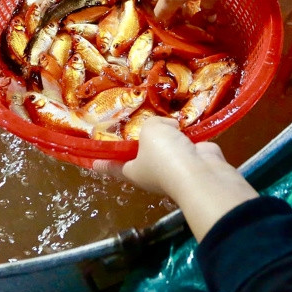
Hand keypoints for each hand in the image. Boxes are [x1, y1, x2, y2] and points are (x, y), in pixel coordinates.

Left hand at [93, 116, 212, 196]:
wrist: (199, 170)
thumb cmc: (164, 155)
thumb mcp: (149, 132)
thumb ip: (152, 124)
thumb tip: (169, 128)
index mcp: (133, 171)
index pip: (112, 166)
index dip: (102, 162)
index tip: (91, 162)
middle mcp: (151, 172)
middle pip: (140, 155)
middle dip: (138, 142)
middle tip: (132, 124)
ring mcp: (173, 168)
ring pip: (164, 149)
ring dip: (165, 137)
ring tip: (163, 119)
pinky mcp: (192, 162)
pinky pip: (184, 145)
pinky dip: (185, 136)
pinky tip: (184, 123)